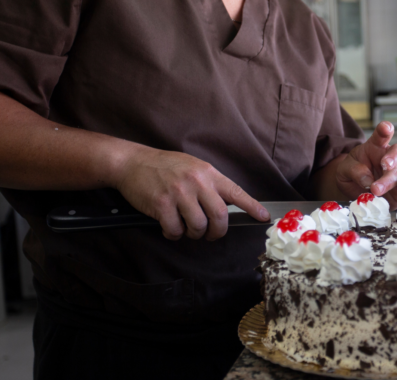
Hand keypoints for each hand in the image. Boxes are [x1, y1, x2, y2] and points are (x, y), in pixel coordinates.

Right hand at [114, 147, 269, 240]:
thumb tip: (228, 206)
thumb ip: (211, 184)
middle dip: (217, 232)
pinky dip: (173, 234)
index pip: (236, 193)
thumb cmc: (165, 166)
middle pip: (220, 217)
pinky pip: (175, 230)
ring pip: (198, 227)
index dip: (253, 207)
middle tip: (210, 235)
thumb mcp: (194, 167)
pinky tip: (169, 227)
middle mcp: (197, 182)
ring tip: (186, 228)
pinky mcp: (161, 205)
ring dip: (193, 234)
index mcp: (208, 173)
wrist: (133, 162)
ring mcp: (179, 193)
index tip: (263, 217)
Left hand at [335, 121, 396, 208]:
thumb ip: (354, 171)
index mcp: (375, 147)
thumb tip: (368, 181)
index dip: (385, 130)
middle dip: (393, 157)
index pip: (381, 135)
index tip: (386, 128)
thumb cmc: (351, 174)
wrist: (353, 190)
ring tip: (377, 189)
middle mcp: (388, 158)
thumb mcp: (345, 169)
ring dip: (390, 180)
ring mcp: (395, 174)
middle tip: (385, 164)